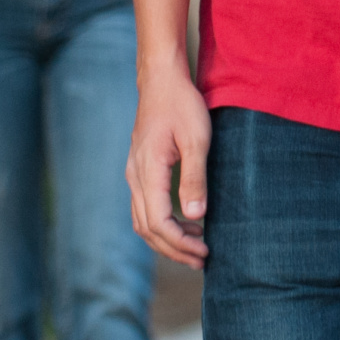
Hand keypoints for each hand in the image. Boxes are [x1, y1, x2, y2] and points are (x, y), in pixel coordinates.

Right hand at [126, 62, 211, 267]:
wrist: (161, 79)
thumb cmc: (182, 104)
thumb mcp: (197, 138)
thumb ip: (195, 177)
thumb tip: (196, 216)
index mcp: (148, 171)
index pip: (158, 222)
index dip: (180, 243)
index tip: (205, 250)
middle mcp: (135, 176)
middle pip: (147, 229)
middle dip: (174, 249)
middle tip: (203, 260)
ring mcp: (134, 174)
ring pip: (143, 221)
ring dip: (167, 239)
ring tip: (197, 246)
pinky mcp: (140, 170)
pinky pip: (145, 207)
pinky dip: (163, 224)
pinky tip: (186, 222)